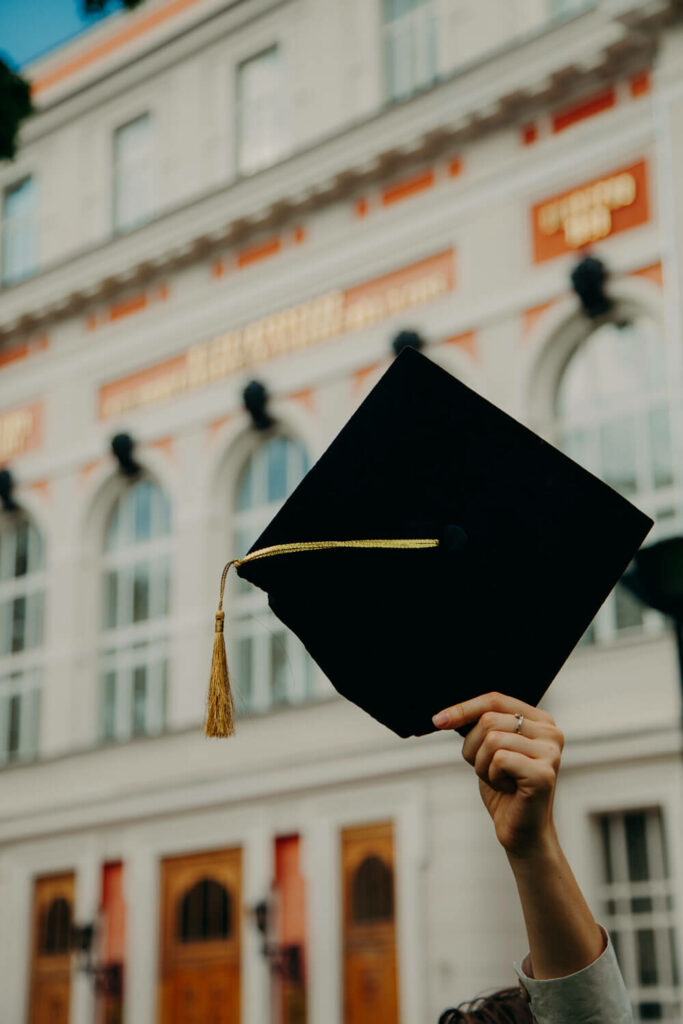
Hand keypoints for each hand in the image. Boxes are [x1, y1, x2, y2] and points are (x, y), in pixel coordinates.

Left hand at [432, 692, 563, 857]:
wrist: (521, 831)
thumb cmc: (505, 789)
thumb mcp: (489, 749)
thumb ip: (480, 726)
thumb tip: (445, 715)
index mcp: (540, 720)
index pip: (495, 700)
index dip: (464, 708)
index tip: (438, 720)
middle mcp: (551, 732)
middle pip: (489, 719)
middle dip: (473, 748)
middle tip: (486, 770)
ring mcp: (550, 752)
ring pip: (491, 739)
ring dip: (483, 765)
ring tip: (500, 780)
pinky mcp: (543, 774)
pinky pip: (499, 759)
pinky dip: (492, 777)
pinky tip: (508, 789)